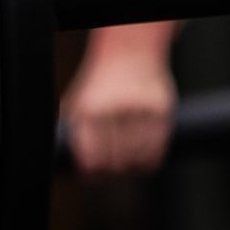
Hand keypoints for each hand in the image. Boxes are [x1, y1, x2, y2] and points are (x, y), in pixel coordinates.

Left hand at [61, 28, 177, 176]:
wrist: (130, 51)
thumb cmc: (100, 82)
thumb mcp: (77, 102)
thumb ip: (74, 132)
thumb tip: (69, 166)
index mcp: (88, 110)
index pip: (92, 159)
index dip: (94, 175)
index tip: (95, 178)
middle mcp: (114, 109)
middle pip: (116, 161)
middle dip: (114, 174)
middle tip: (114, 174)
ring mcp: (140, 108)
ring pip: (138, 158)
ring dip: (134, 169)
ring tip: (129, 168)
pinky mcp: (161, 108)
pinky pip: (158, 147)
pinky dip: (152, 160)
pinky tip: (146, 161)